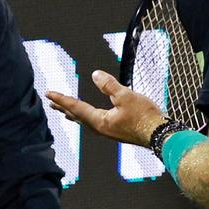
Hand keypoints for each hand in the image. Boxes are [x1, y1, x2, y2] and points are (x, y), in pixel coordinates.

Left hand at [47, 70, 166, 146]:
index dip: (62, 99)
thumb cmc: (144, 116)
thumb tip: (95, 74)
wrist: (160, 134)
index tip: (48, 94)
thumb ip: (109, 85)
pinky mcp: (116, 131)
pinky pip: (94, 123)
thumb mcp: (126, 96)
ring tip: (65, 111)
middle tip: (51, 103)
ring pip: (85, 121)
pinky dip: (86, 117)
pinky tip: (90, 117)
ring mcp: (108, 131)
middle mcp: (100, 128)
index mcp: (100, 121)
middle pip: (77, 116)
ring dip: (74, 114)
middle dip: (64, 108)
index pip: (76, 107)